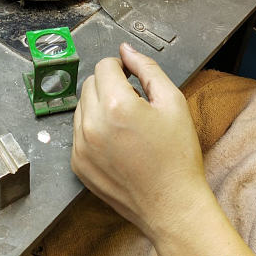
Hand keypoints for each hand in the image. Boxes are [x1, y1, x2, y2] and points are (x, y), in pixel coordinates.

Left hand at [71, 42, 207, 240]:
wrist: (172, 205)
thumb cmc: (177, 155)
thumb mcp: (172, 102)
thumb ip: (147, 69)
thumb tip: (126, 50)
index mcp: (116, 106)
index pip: (104, 66)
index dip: (121, 67)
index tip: (133, 77)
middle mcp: (92, 125)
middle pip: (90, 83)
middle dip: (110, 85)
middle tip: (135, 102)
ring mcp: (81, 147)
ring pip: (82, 106)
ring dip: (100, 106)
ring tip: (127, 124)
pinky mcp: (78, 165)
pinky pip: (79, 131)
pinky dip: (94, 129)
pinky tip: (118, 142)